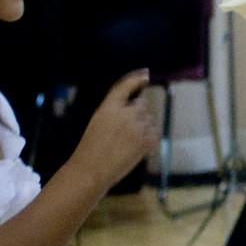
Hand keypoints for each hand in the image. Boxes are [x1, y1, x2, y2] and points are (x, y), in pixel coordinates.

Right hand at [74, 69, 159, 187]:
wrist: (92, 170)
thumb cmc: (90, 148)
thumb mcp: (97, 122)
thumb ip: (114, 111)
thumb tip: (134, 107)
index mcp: (109, 107)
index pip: (125, 86)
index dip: (136, 79)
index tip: (145, 75)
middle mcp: (125, 114)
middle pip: (142, 105)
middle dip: (138, 114)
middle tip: (128, 130)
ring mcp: (137, 128)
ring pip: (149, 120)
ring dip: (144, 126)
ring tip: (130, 141)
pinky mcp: (146, 142)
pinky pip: (155, 134)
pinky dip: (150, 139)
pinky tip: (139, 147)